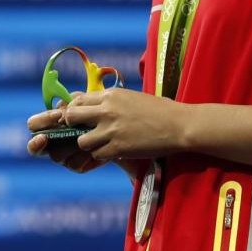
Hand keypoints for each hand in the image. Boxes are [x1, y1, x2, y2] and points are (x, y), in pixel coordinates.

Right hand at [27, 103, 104, 172]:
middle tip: (53, 136)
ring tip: (83, 140)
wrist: (116, 128)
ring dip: (68, 147)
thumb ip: (73, 102)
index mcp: (50, 126)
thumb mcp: (86, 103)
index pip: (34, 126)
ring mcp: (63, 156)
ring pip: (56, 156)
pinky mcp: (77, 166)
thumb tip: (63, 106)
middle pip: (35, 147)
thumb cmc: (98, 113)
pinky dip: (83, 157)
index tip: (57, 115)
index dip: (40, 122)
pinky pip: (74, 164)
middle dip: (46, 140)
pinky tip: (93, 149)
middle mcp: (52, 143)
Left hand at [60, 88, 188, 161]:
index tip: (78, 118)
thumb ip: (111, 101)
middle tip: (82, 132)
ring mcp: (112, 130)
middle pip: (71, 116)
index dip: (74, 110)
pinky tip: (112, 152)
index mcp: (111, 95)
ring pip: (81, 140)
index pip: (77, 99)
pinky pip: (97, 154)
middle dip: (72, 126)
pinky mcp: (119, 148)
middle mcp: (107, 110)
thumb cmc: (160, 110)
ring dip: (88, 144)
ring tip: (100, 144)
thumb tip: (92, 105)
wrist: (179, 125)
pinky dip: (102, 155)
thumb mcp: (131, 97)